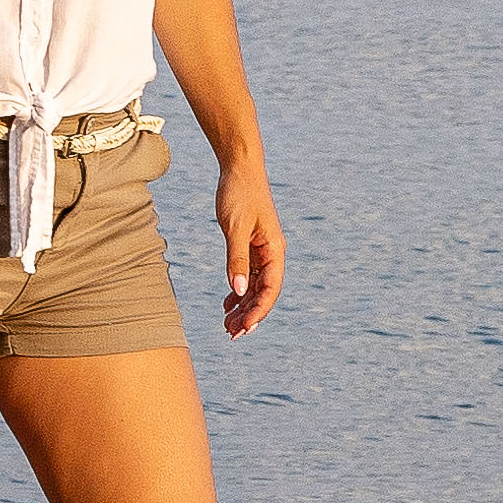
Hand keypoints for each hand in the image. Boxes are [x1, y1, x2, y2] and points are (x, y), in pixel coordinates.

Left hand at [216, 164, 287, 336]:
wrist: (239, 168)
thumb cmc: (239, 193)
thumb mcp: (235, 227)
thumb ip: (237, 259)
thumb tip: (240, 291)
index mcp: (275, 249)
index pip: (270, 288)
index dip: (258, 311)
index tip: (244, 328)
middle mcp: (272, 253)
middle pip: (264, 292)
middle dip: (249, 315)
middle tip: (231, 334)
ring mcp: (262, 250)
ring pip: (255, 286)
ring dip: (243, 307)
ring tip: (227, 325)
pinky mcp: (250, 246)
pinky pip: (248, 275)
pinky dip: (238, 291)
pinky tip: (228, 305)